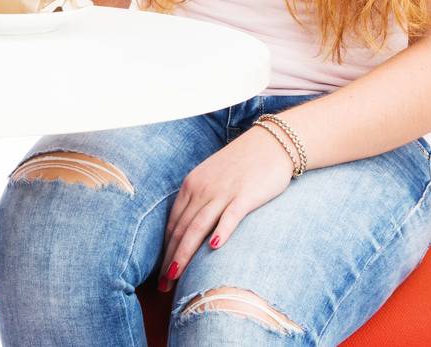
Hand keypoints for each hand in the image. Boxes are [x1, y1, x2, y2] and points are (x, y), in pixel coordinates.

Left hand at [158, 125, 294, 289]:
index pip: (173, 223)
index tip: (160, 274)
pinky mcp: (245, 195)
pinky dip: (221, 231)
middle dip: (170, 259)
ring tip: (176, 275)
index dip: (164, 250)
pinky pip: (230, 215)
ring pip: (198, 226)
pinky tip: (214, 247)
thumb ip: (199, 202)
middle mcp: (201, 189)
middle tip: (163, 285)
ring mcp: (222, 192)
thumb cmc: (241, 165)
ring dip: (185, 253)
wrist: (270, 144)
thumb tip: (190, 231)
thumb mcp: (211, 179)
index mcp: (191, 185)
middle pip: (181, 229)